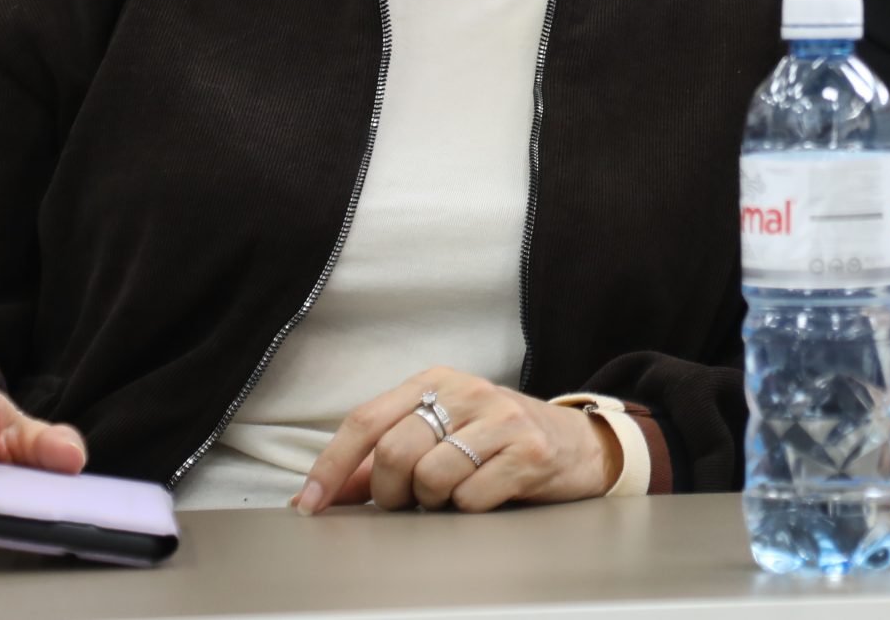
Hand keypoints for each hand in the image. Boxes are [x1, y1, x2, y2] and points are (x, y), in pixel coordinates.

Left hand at [294, 368, 618, 515]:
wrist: (580, 444)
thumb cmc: (499, 442)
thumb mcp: (442, 436)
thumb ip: (384, 459)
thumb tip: (328, 490)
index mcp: (436, 381)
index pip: (366, 419)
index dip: (332, 465)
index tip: (309, 502)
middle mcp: (467, 391)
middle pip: (393, 452)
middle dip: (389, 493)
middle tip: (407, 501)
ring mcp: (501, 418)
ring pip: (430, 477)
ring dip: (433, 502)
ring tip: (454, 493)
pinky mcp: (528, 451)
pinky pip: (471, 497)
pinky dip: (469, 508)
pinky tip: (487, 494)